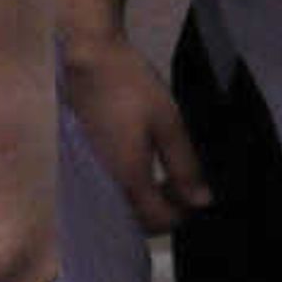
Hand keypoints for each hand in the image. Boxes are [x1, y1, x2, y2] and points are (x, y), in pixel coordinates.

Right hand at [60, 27, 208, 231]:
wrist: (86, 60)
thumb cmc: (130, 86)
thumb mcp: (169, 122)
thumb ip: (185, 166)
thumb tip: (201, 202)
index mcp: (129, 178)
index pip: (160, 220)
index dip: (183, 213)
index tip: (194, 194)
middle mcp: (104, 185)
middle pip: (137, 222)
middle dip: (163, 211)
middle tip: (179, 185)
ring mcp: (88, 175)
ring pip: (120, 209)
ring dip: (143, 202)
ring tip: (160, 176)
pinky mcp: (79, 164)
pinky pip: (106, 193)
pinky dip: (126, 191)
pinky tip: (137, 168)